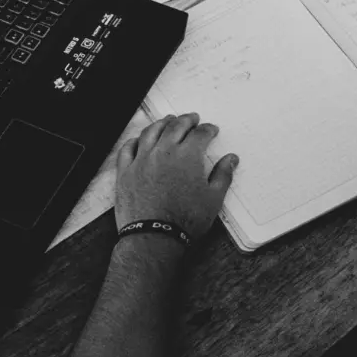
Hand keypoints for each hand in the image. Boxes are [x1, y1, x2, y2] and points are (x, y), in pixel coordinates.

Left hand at [115, 113, 238, 241]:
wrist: (154, 238)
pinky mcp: (125, 171)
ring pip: (151, 131)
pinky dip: (135, 140)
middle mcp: (164, 152)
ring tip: (167, 121)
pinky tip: (139, 139)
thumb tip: (230, 160)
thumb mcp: (213, 199)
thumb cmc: (184, 221)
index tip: (211, 130)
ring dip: (162, 123)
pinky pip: (128, 148)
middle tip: (192, 119)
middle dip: (187, 120)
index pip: (200, 134)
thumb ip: (223, 175)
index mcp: (187, 156)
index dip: (208, 130)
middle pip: (176, 126)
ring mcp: (142, 159)